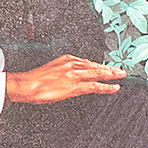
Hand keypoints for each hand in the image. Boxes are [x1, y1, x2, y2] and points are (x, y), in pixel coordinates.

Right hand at [3, 55, 124, 103]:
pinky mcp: (74, 86)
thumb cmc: (35, 80)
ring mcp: (74, 75)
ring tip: (121, 77)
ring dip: (111, 75)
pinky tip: (114, 88)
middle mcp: (72, 64)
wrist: (26, 84)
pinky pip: (94, 86)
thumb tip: (73, 76)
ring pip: (98, 74)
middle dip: (110, 69)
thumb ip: (64, 70)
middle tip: (122, 71)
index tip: (108, 67)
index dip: (99, 65)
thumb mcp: (52, 70)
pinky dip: (106, 87)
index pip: (88, 62)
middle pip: (96, 66)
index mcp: (67, 59)